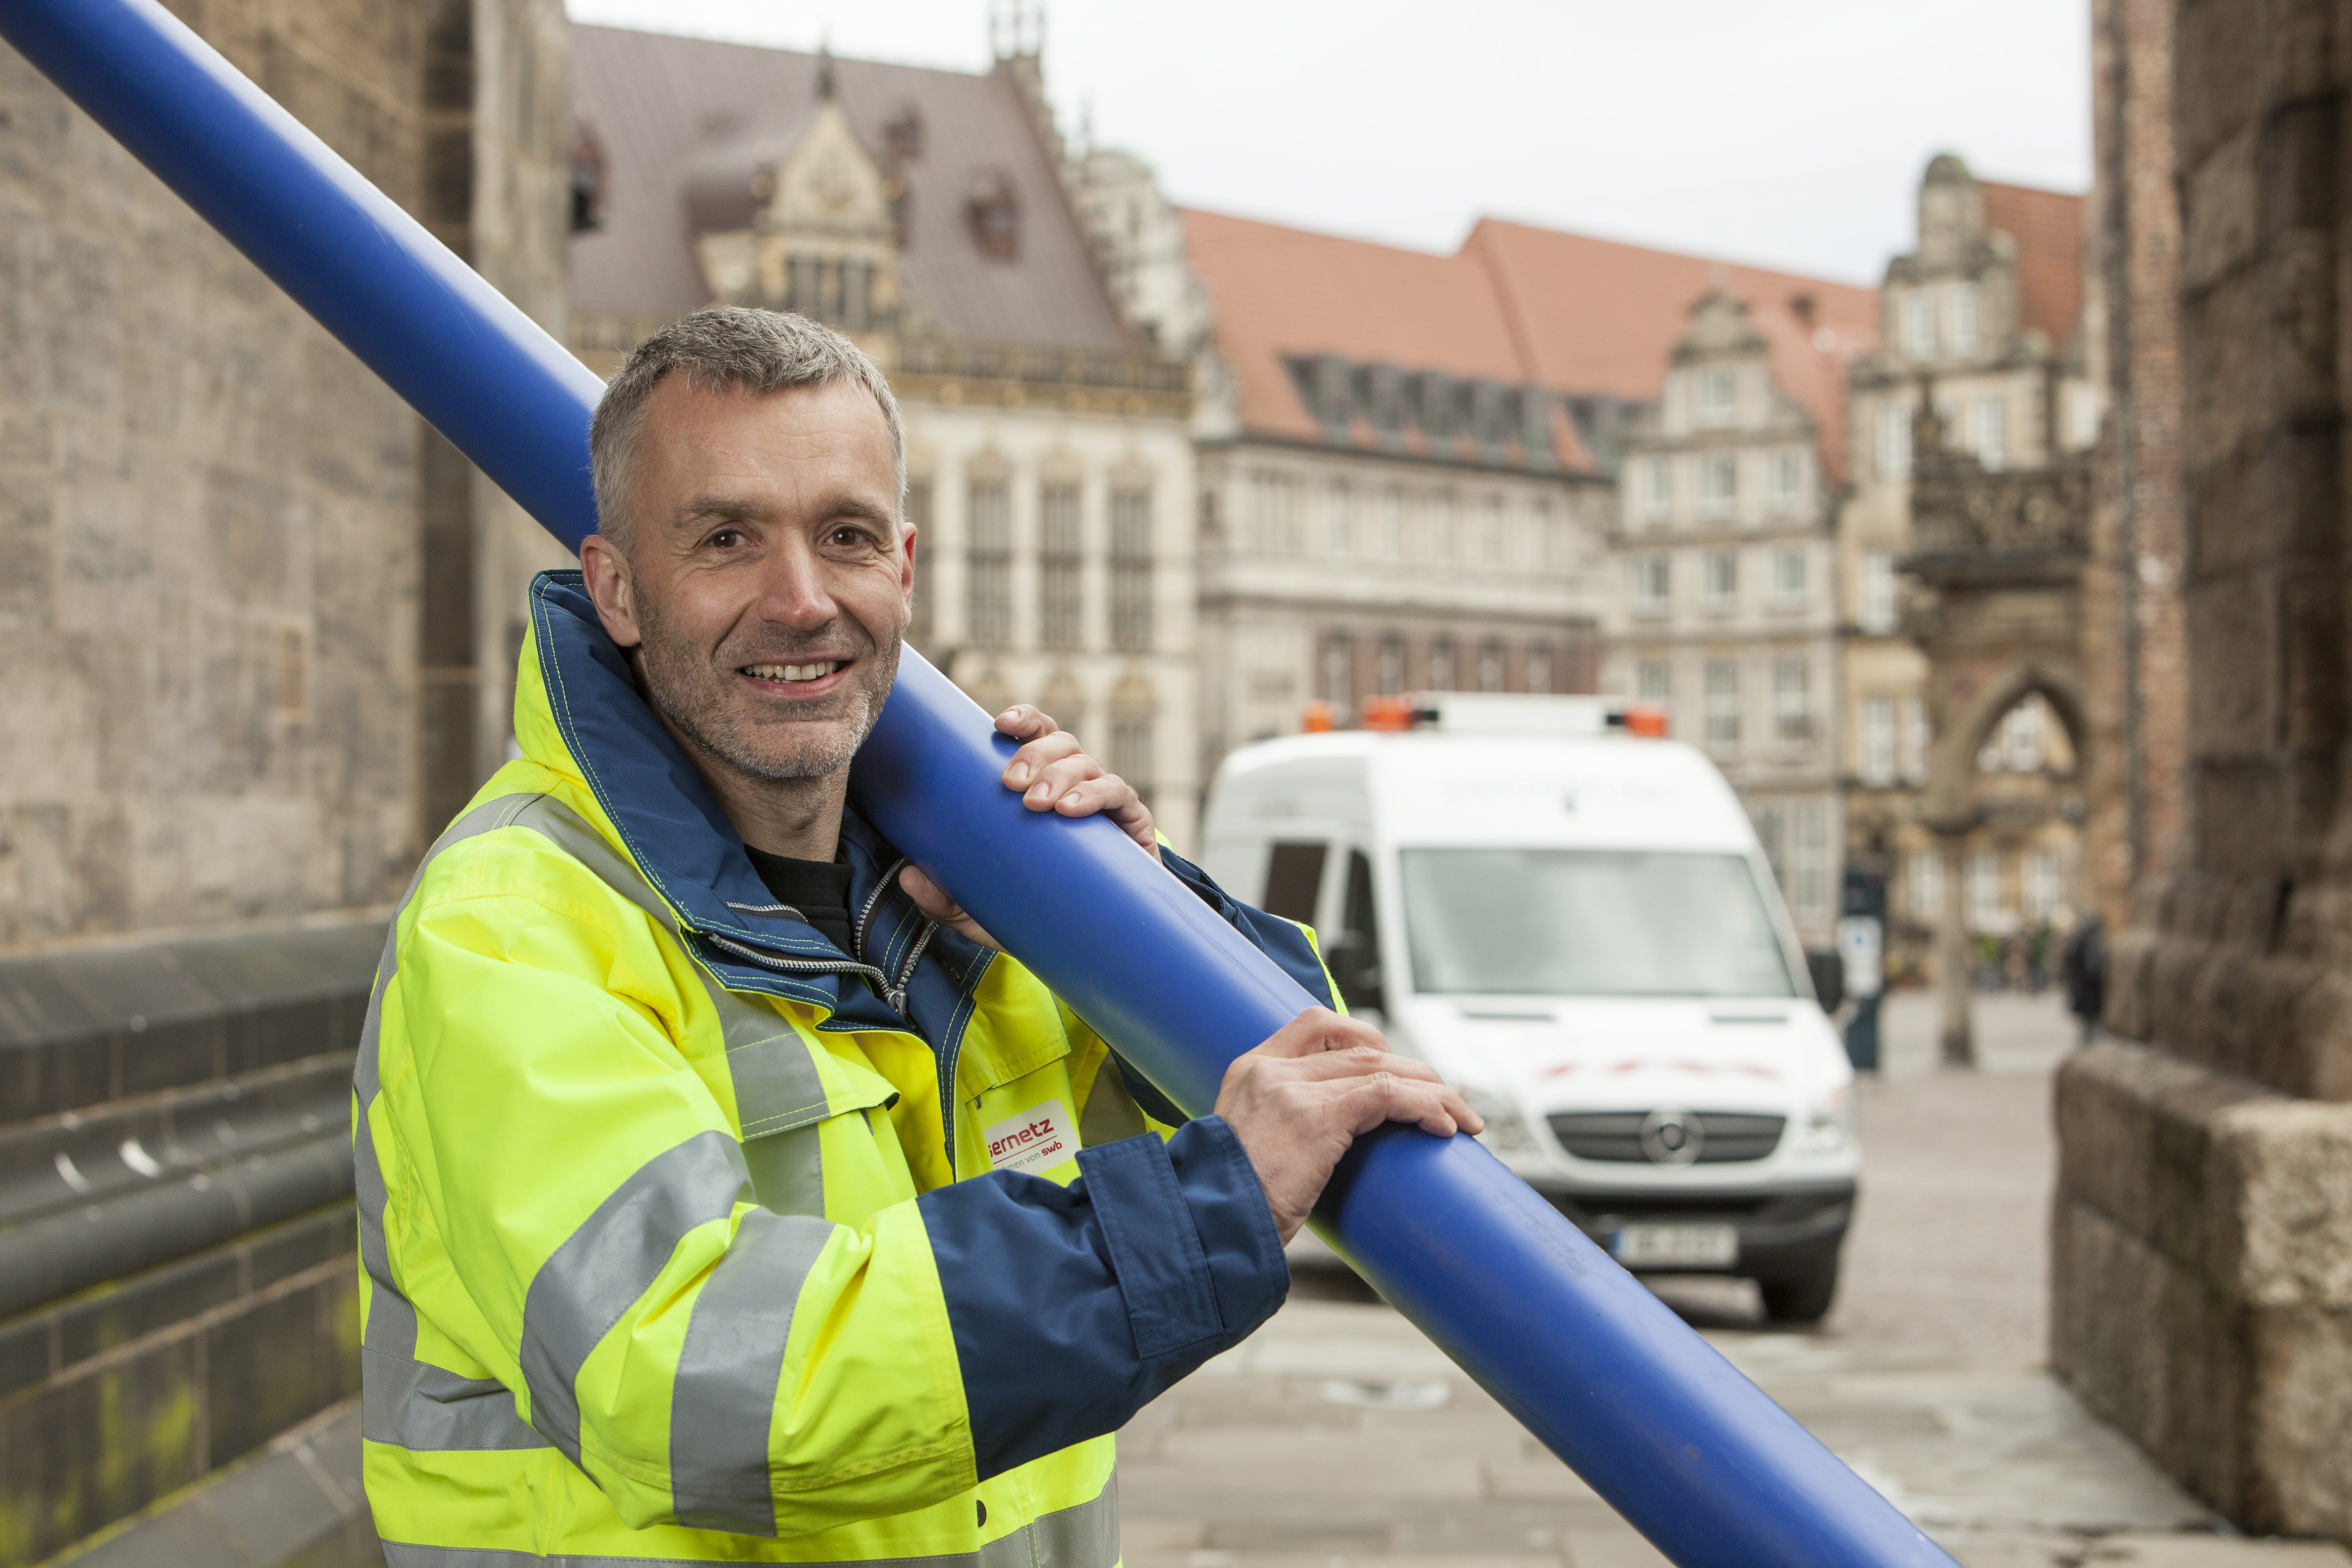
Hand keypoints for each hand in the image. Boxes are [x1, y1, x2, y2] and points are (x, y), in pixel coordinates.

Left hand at [898, 704, 1158, 949]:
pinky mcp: (1131, 826)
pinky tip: (1072, 810)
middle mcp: (1075, 784)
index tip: (999, 725)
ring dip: (1061, 774)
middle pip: (1060, 742)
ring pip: (1087, 763)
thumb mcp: (981, 909)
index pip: (1035, 735)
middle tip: (1011, 783)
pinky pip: (1119, 794)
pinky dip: (1096, 794)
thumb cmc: (1036, 911)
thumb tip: (909, 875)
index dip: (1022, 720)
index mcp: (1042, 784)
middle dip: (1035, 754)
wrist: (1092, 946)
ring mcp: (1104, 804)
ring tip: (1038, 803)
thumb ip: (944, 896)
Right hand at [1213, 1008, 1482, 1244]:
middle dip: (1412, 1071)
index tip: (1393, 1065)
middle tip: (1443, 1101)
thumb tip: (1324, 1147)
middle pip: (1361, 1048)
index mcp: (1250, 1069)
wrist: (1208, 1228)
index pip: (1316, 1025)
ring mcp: (1293, 1089)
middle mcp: (1270, 1069)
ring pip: (1382, 1068)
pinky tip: (1444, 1126)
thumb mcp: (1248, 1150)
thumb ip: (1279, 1128)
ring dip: (1431, 1091)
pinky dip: (1424, 1106)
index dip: (1365, 1038)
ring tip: (1460, 1117)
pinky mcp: (1318, 1116)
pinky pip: (1387, 1095)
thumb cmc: (1228, 1205)